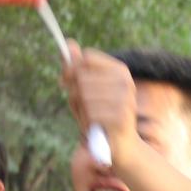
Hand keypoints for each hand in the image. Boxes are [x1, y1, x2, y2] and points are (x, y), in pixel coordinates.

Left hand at [60, 43, 138, 168]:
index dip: (71, 69)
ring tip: (92, 120)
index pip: (86, 58)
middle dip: (75, 95)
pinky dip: (87, 123)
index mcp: (120, 70)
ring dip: (81, 111)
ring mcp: (125, 99)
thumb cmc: (99, 117)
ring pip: (83, 95)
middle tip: (85, 110)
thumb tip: (68, 43)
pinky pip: (90, 113)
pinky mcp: (121, 116)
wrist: (120, 147)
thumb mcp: (84, 91)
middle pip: (81, 76)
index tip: (65, 83)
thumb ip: (76, 68)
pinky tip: (96, 128)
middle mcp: (126, 81)